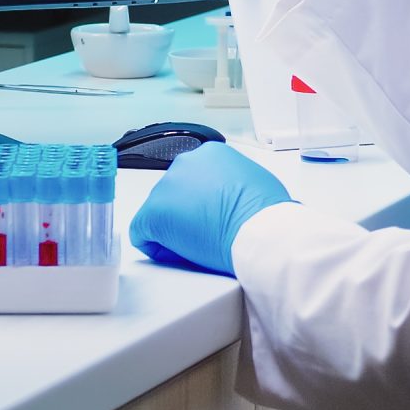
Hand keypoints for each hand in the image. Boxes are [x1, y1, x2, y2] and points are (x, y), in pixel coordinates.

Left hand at [129, 142, 293, 276]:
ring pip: (160, 212)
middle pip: (175, 193)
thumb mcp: (257, 183)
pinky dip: (157, 247)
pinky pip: (142, 233)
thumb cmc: (267, 214)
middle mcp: (186, 163)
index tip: (212, 217)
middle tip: (207, 233)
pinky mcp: (153, 213)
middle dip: (187, 214)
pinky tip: (178, 254)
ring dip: (175, 229)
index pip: (195, 179)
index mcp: (212, 154)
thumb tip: (237, 200)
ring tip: (200, 245)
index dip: (202, 203)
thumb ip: (237, 185)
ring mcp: (167, 187)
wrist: (260, 232)